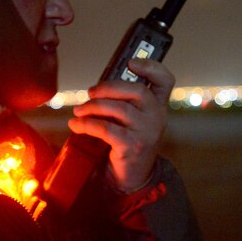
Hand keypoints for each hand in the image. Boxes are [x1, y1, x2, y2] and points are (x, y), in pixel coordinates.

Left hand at [68, 58, 174, 191]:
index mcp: (158, 106)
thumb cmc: (126, 143)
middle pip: (136, 90)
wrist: (130, 177)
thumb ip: (123, 101)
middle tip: (89, 93)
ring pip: (118, 108)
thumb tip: (97, 87)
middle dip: (108, 87)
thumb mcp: (131, 120)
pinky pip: (105, 128)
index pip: (165, 80)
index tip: (131, 62)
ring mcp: (147, 132)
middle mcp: (157, 117)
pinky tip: (76, 125)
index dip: (151, 67)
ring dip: (92, 107)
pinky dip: (86, 124)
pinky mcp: (132, 146)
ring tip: (78, 111)